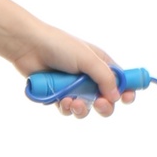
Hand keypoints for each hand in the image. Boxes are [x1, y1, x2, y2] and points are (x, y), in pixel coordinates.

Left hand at [11, 25, 135, 119]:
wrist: (28, 46)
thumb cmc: (59, 46)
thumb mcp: (88, 58)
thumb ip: (105, 77)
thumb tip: (117, 97)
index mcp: (100, 64)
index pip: (120, 81)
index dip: (126, 91)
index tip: (128, 99)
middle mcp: (89, 77)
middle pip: (106, 100)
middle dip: (105, 106)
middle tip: (100, 104)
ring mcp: (73, 87)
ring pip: (86, 108)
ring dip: (83, 109)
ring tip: (74, 103)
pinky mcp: (58, 95)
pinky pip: (67, 109)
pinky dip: (66, 108)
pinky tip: (62, 101)